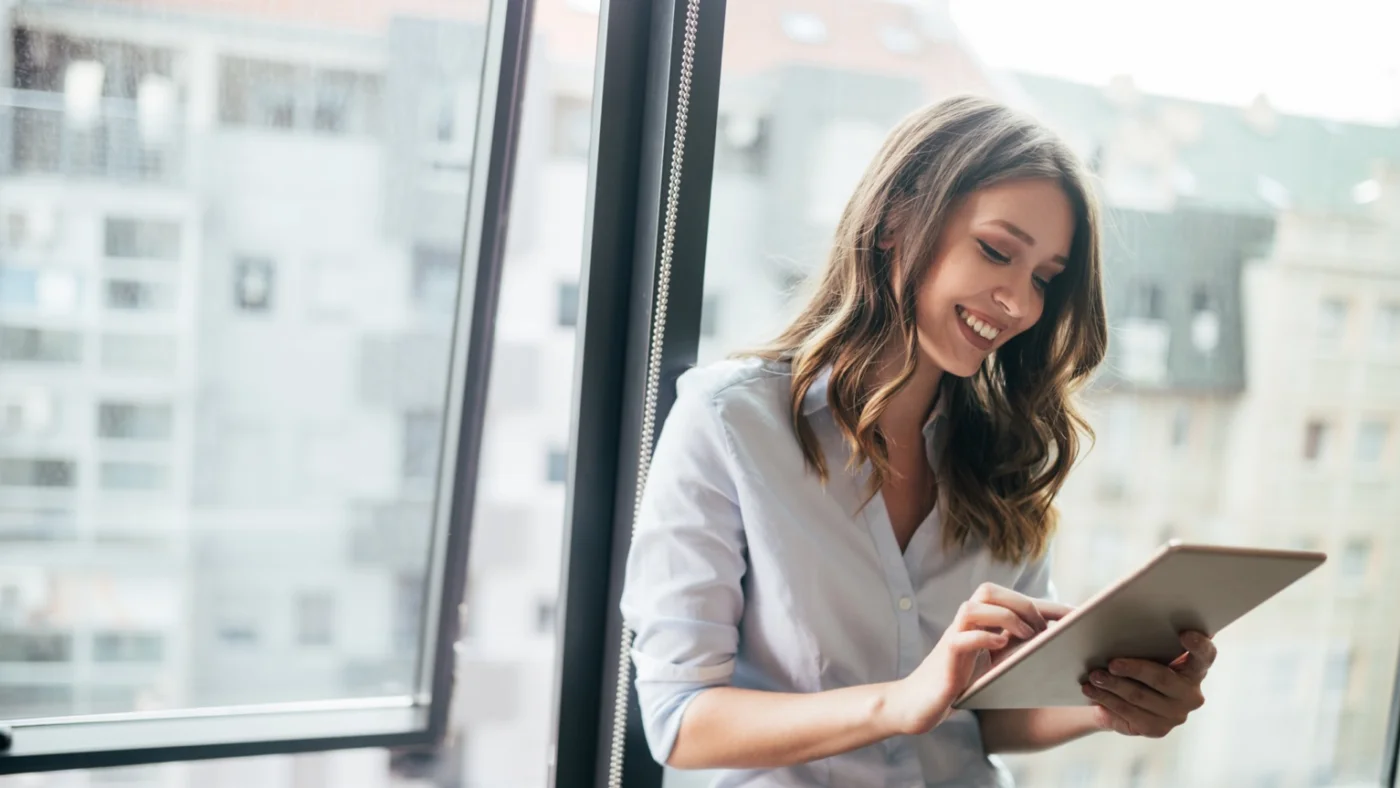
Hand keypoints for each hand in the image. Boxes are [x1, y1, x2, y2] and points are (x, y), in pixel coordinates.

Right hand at [883, 583, 1070, 735]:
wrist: (919, 703)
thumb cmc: (960, 683)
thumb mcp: (993, 664)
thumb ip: (1014, 650)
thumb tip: (1055, 646)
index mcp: (979, 622)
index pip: (1013, 600)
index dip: (1046, 605)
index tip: (1077, 615)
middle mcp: (965, 624)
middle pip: (988, 591)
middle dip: (1022, 604)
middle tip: (1042, 630)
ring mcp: (953, 637)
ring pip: (973, 607)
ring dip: (1004, 617)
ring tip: (1024, 635)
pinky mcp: (946, 657)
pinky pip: (962, 637)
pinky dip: (984, 638)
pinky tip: (1000, 647)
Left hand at [1081, 631, 1216, 738]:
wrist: (1126, 698)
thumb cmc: (1139, 661)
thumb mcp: (1145, 647)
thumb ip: (1145, 633)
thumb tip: (1110, 613)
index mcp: (1195, 667)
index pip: (1205, 655)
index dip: (1198, 645)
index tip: (1184, 633)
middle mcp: (1191, 693)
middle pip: (1162, 678)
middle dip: (1134, 669)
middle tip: (1111, 663)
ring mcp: (1176, 714)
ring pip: (1139, 696)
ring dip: (1113, 685)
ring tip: (1093, 676)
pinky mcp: (1157, 728)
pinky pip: (1128, 713)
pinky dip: (1106, 700)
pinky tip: (1091, 691)